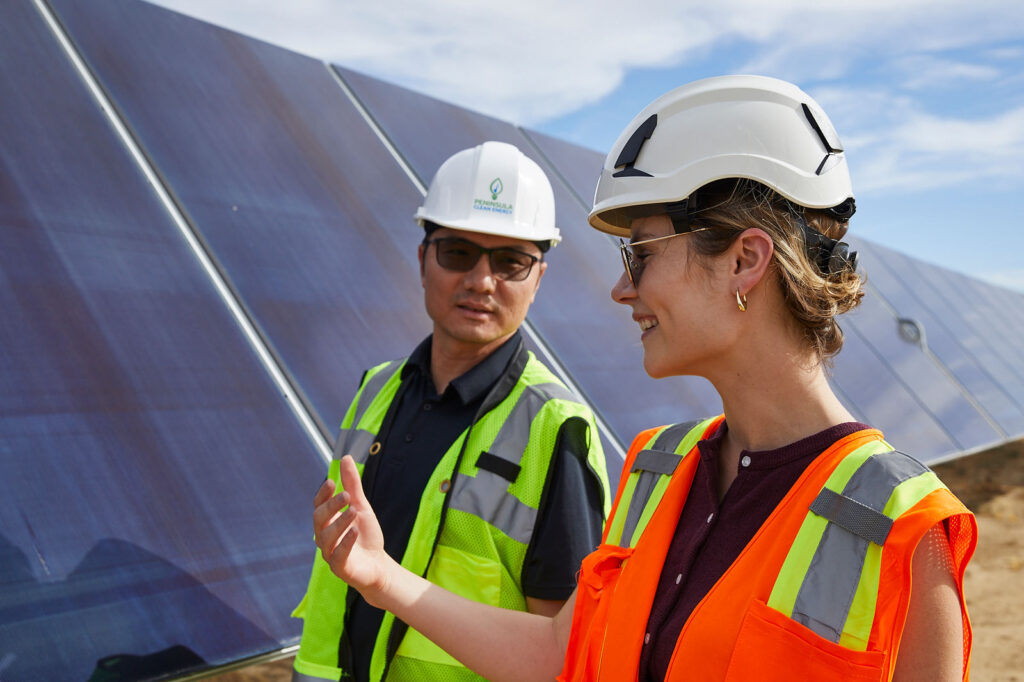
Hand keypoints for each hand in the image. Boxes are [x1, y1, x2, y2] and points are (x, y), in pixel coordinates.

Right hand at [313, 455, 392, 603]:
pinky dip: (345, 543)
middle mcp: (324, 537)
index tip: (331, 482)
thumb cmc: (365, 535)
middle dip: (331, 506)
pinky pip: (338, 556)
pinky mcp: (340, 568)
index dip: (322, 495)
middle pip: (319, 519)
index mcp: (327, 522)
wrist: (377, 564)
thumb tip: (345, 458)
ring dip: (339, 522)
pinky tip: (355, 531)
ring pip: (327, 537)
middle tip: (346, 495)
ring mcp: (329, 553)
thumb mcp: (361, 506)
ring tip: (353, 511)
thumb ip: (352, 485)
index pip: (318, 506)